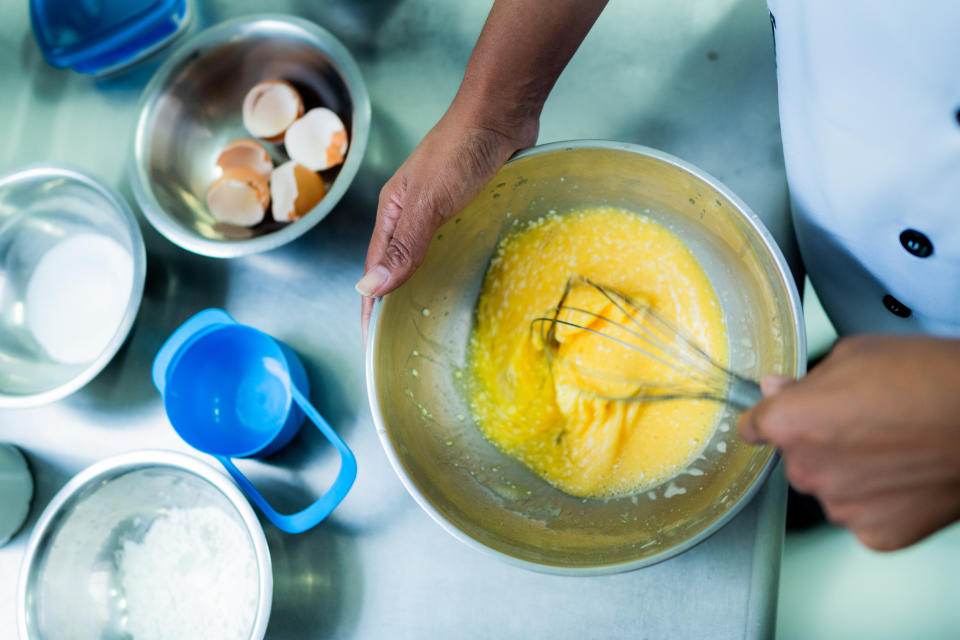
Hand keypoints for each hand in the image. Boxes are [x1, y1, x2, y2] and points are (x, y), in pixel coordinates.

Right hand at [356, 105, 535, 332]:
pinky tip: (459, 276)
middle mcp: (410, 211)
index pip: (375, 269)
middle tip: (397, 339)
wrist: (499, 111)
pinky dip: (447, 264)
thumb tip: (369, 288)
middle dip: (391, 300)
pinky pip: (449, 242)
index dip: (371, 305)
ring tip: (424, 316)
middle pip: (394, 263)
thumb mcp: (429, 203)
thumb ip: (403, 246)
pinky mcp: (464, 202)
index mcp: (393, 211)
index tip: (370, 342)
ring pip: (421, 253)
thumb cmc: (462, 151)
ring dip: (418, 283)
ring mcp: (437, 206)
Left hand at [738, 335, 959, 549]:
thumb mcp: (855, 355)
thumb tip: (777, 388)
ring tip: (894, 450)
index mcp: (789, 423)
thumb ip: (805, 380)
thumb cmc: (930, 379)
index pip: (751, 428)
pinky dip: (880, 503)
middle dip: (819, 444)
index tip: (776, 419)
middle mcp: (805, 470)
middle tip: (864, 426)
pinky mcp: (875, 535)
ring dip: (850, 475)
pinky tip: (905, 478)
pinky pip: (864, 517)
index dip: (768, 419)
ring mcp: (840, 507)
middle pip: (796, 459)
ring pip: (832, 489)